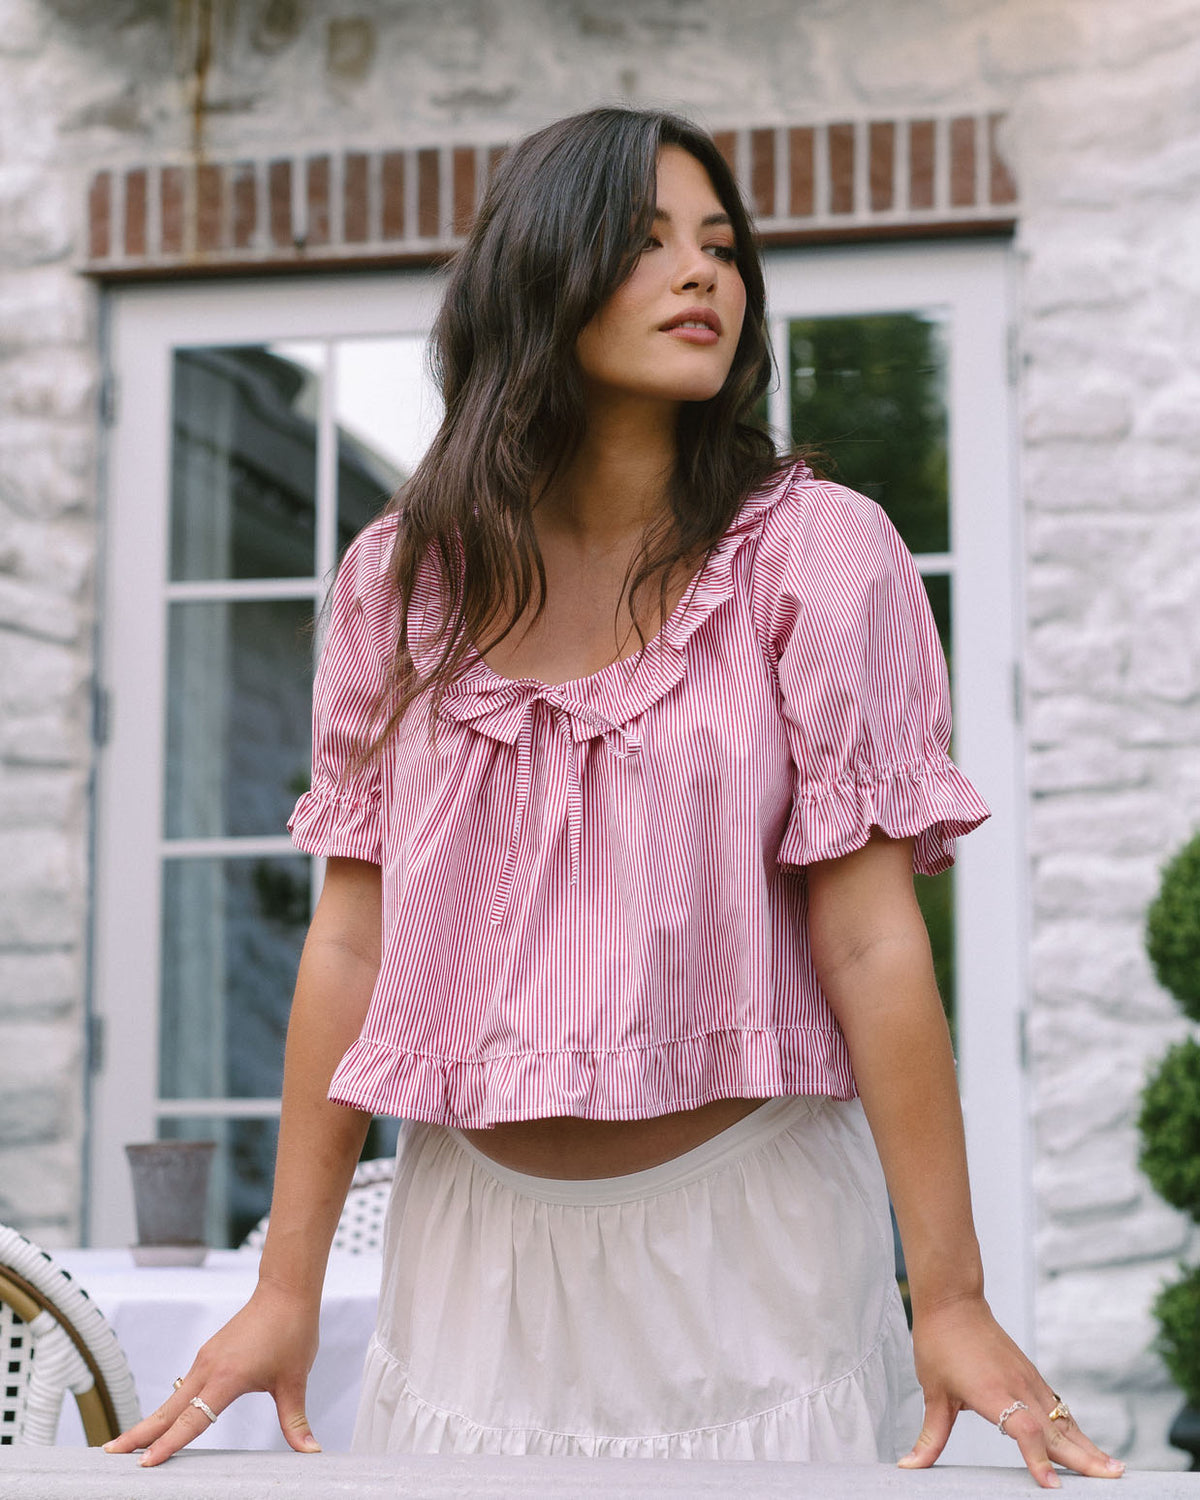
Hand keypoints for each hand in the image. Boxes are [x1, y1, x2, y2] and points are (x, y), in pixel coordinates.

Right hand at [103, 1280, 322, 1465]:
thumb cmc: (292, 1329)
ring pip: (172, 1398)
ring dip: (150, 1422)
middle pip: (168, 1410)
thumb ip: (295, 1420)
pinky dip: (168, 1407)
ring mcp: (206, 1359)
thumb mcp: (295, 1380)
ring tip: (127, 1445)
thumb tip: (310, 1451)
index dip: (168, 1445)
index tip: (145, 1464)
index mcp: (227, 1377)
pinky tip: (163, 1420)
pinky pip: (183, 1387)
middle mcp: (208, 1368)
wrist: (286, 1290)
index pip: (192, 1420)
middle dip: (139, 1435)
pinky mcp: (209, 1354)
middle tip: (109, 1455)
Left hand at [898, 1293, 1125, 1488]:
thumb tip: (909, 1466)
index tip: (1053, 1486)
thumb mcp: (932, 1391)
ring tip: (1114, 1469)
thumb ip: (931, 1435)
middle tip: (1114, 1480)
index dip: (1038, 1458)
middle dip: (1084, 1458)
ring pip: (1063, 1419)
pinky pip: (1058, 1407)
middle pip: (1055, 1429)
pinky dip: (1075, 1429)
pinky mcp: (1031, 1375)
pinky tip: (1088, 1446)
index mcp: (992, 1392)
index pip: (1023, 1429)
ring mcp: (1028, 1380)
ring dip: (1087, 1445)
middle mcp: (1017, 1386)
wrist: (953, 1300)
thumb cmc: (939, 1343)